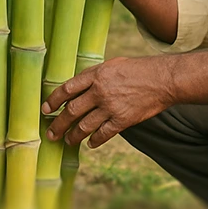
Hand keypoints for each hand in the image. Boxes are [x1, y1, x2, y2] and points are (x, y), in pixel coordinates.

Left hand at [42, 56, 174, 147]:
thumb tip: (75, 88)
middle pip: (72, 110)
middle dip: (58, 124)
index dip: (53, 100)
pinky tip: (90, 144)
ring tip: (67, 141)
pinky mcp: (123, 120)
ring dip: (73, 136)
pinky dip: (95, 140)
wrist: (162, 80)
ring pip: (85, 126)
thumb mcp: (111, 65)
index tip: (45, 109)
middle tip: (51, 134)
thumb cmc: (137, 69)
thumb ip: (93, 76)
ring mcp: (111, 107)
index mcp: (95, 75)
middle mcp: (100, 91)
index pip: (67, 89)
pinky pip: (104, 134)